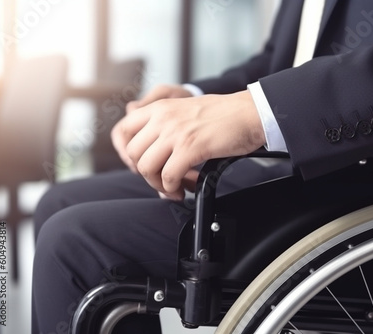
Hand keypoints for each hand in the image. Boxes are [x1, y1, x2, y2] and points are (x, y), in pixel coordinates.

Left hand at [115, 90, 265, 199]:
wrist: (249, 112)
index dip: (128, 154)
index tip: (143, 167)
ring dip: (160, 184)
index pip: (123, 131)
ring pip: (147, 168)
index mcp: (160, 108)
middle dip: (147, 174)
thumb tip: (155, 158)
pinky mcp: (190, 147)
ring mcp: (175, 132)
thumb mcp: (186, 111)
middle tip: (164, 181)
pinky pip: (169, 176)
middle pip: (133, 154)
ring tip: (176, 187)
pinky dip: (175, 188)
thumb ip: (166, 128)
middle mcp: (163, 118)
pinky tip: (188, 186)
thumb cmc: (224, 116)